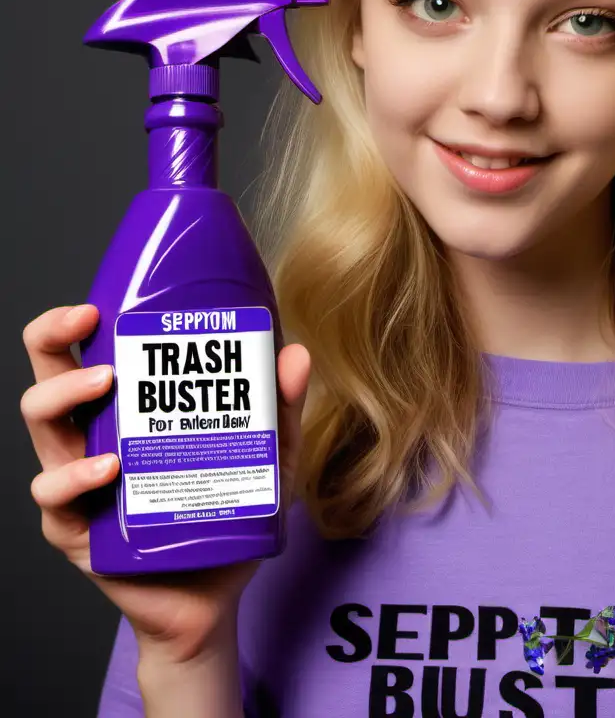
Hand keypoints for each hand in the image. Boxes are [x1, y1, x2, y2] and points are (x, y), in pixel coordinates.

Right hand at [21, 303, 309, 663]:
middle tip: (88, 323)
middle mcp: (93, 438)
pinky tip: (109, 468)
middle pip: (48, 378)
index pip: (88, 353)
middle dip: (53, 339)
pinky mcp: (80, 532)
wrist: (217, 592)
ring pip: (42, 430)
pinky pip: (56, 500)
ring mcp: (81, 485)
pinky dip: (75, 478)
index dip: (78, 321)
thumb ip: (281, 408)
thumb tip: (293, 353)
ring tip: (106, 385)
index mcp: (129, 409)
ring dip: (65, 397)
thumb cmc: (229, 510)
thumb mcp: (268, 454)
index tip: (100, 299)